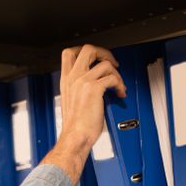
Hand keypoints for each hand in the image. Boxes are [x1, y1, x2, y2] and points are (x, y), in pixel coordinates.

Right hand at [44, 45, 126, 183]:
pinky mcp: (93, 89)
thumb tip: (95, 83)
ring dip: (116, 73)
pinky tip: (120, 93)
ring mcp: (83, 81)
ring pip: (104, 64)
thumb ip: (79, 88)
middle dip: (104, 53)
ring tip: (119, 85)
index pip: (70, 53)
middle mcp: (73, 77)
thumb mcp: (71, 101)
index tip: (97, 58)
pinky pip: (112, 78)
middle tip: (112, 63)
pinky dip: (120, 85)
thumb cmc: (75, 126)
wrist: (75, 137)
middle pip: (87, 49)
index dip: (86, 51)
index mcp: (66, 80)